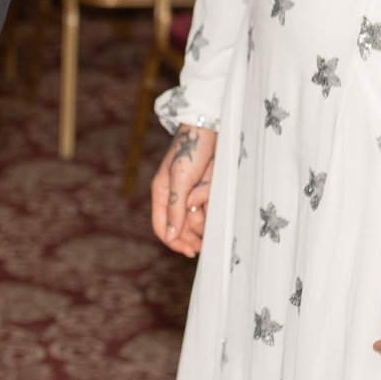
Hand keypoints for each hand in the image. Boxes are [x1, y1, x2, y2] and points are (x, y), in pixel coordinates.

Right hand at [149, 125, 217, 255]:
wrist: (211, 127)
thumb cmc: (191, 149)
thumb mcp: (181, 179)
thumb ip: (175, 207)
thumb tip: (169, 235)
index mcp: (161, 194)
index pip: (162, 227)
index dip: (174, 242)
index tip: (190, 252)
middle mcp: (174, 196)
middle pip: (181, 227)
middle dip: (193, 236)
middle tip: (206, 247)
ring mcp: (191, 192)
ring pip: (197, 218)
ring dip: (206, 220)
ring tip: (215, 217)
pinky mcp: (206, 188)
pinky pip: (209, 207)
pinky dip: (214, 208)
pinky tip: (219, 206)